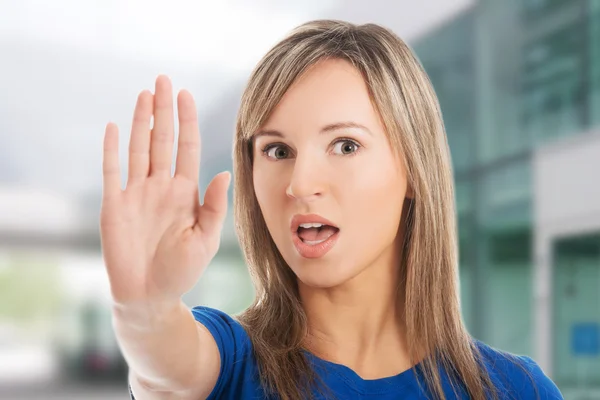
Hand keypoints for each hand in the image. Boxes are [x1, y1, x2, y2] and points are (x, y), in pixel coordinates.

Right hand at [100, 75, 229, 305]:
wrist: (150, 296)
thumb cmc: (181, 271)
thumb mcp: (204, 240)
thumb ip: (214, 207)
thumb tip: (224, 173)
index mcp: (185, 192)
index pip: (187, 148)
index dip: (187, 122)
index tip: (187, 95)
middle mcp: (160, 187)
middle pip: (162, 140)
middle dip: (164, 110)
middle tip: (165, 79)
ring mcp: (136, 194)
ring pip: (139, 149)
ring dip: (141, 121)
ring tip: (145, 94)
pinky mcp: (114, 206)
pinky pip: (112, 172)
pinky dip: (112, 150)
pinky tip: (115, 127)